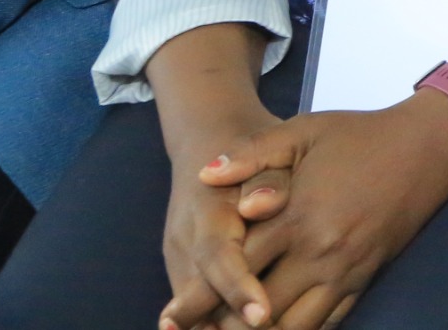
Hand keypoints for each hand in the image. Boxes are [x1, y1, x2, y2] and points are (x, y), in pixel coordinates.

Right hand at [158, 106, 288, 329]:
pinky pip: (196, 302)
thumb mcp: (268, 147)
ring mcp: (179, 256)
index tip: (262, 316)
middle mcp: (186, 240)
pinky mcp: (182, 266)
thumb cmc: (252, 145)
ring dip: (216, 328)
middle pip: (199, 295)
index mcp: (209, 211)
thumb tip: (256, 205)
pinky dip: (212, 323)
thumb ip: (266, 177)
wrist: (207, 136)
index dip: (238, 290)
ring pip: (193, 306)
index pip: (219, 259)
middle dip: (224, 325)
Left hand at [183, 96, 447, 329]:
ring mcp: (345, 270)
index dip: (198, 298)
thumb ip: (252, 153)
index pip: (235, 269)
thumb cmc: (362, 135)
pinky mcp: (366, 277)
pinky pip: (329, 322)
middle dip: (223, 329)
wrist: (429, 144)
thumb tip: (205, 173)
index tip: (169, 318)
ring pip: (294, 326)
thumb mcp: (304, 131)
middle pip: (259, 310)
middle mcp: (319, 252)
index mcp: (296, 217)